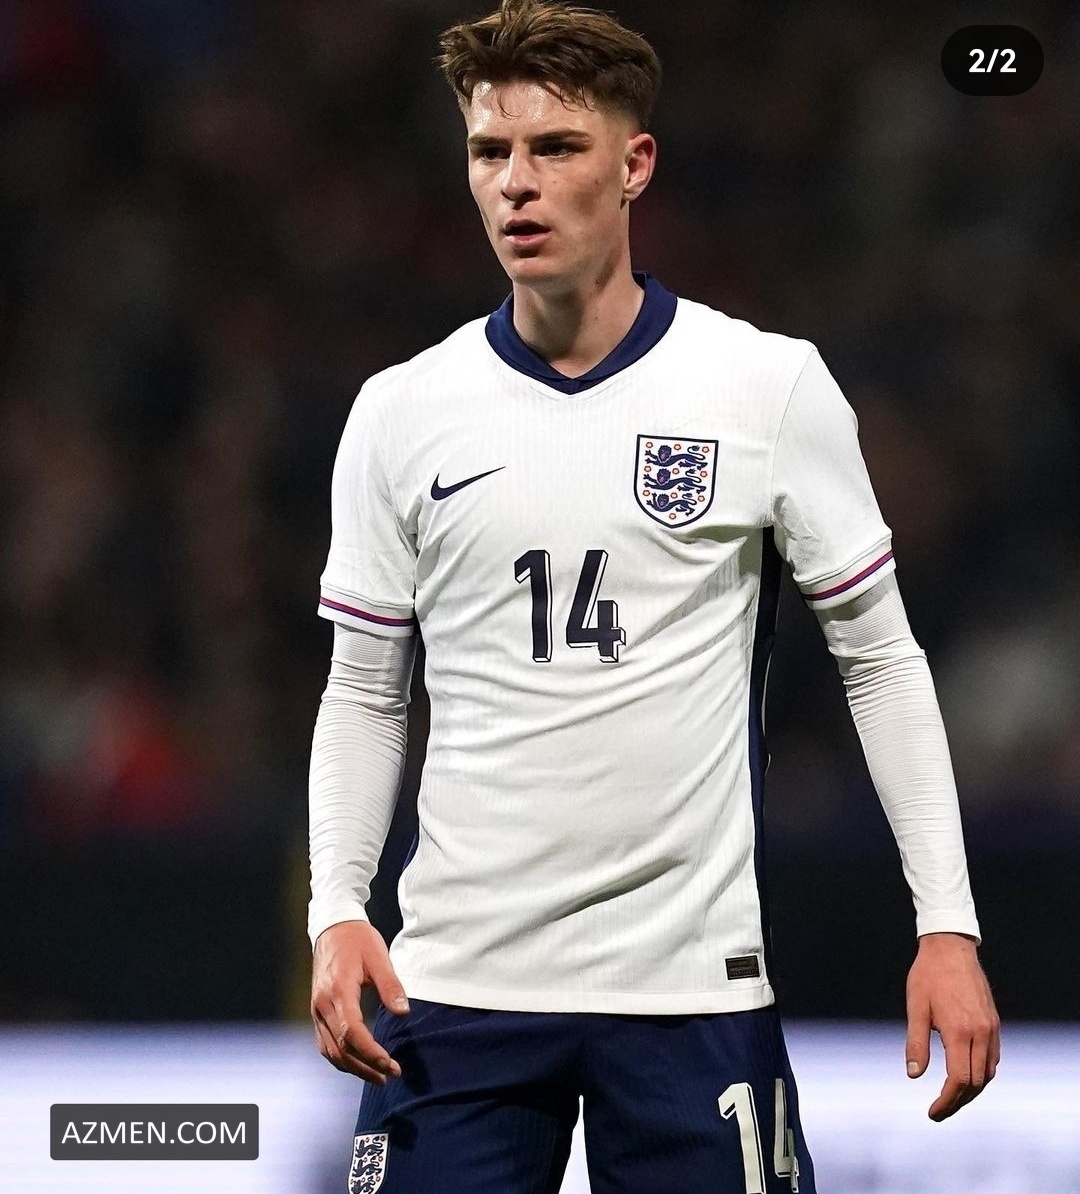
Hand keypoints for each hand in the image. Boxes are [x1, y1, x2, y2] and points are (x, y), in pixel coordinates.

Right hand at [311, 919, 409, 1084]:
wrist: (333, 927)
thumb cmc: (357, 940)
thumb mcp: (378, 957)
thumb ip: (390, 985)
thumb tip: (403, 1012)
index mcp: (338, 991)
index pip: (352, 1033)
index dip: (371, 1053)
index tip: (391, 1064)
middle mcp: (322, 1005)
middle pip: (340, 1048)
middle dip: (365, 1067)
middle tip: (391, 1075)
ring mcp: (316, 1009)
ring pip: (330, 1050)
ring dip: (353, 1068)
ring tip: (378, 1076)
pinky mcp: (317, 1011)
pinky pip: (325, 1043)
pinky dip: (341, 1058)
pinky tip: (358, 1062)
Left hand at [905, 932, 999, 1120]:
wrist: (950, 947)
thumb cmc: (927, 975)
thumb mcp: (915, 1007)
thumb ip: (915, 1043)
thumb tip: (914, 1075)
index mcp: (959, 1031)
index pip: (959, 1080)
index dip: (946, 1101)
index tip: (933, 1112)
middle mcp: (980, 1032)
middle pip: (976, 1082)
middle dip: (958, 1101)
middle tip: (939, 1110)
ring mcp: (991, 1028)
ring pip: (989, 1072)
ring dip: (972, 1089)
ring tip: (952, 1097)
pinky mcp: (994, 1022)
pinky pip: (993, 1057)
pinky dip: (982, 1072)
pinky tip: (967, 1073)